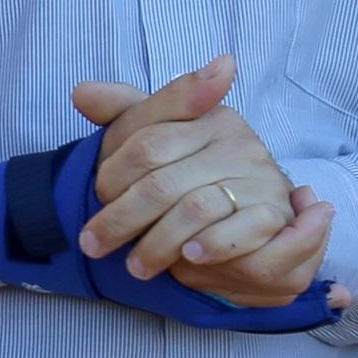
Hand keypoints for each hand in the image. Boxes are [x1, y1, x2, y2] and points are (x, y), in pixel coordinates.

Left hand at [68, 57, 333, 307]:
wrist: (254, 207)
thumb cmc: (191, 169)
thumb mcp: (157, 133)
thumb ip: (123, 110)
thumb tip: (81, 92)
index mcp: (208, 118)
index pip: (146, 145)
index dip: (112, 178)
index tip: (94, 199)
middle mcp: (238, 143)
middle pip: (163, 184)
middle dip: (121, 219)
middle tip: (93, 245)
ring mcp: (260, 177)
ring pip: (197, 210)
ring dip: (158, 243)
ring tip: (135, 266)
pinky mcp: (276, 213)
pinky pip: (246, 230)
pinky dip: (215, 245)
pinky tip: (188, 258)